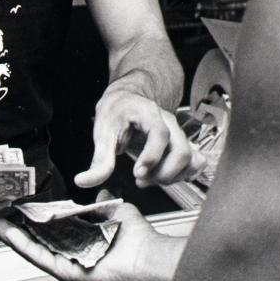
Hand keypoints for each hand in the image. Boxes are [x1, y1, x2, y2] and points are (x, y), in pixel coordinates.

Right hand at [0, 190, 178, 280]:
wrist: (150, 255)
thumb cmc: (138, 237)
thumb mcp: (115, 211)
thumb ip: (104, 202)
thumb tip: (100, 191)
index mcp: (81, 242)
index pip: (51, 231)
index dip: (33, 220)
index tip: (18, 208)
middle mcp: (73, 255)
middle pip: (37, 243)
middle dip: (16, 230)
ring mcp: (69, 265)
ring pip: (35, 251)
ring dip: (15, 238)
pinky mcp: (69, 273)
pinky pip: (43, 259)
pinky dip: (26, 247)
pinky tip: (12, 235)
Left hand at [74, 78, 206, 188]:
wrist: (128, 99)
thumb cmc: (117, 112)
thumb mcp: (102, 132)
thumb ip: (98, 161)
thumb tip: (84, 181)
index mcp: (149, 113)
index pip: (160, 134)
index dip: (152, 156)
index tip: (137, 173)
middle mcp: (169, 122)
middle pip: (181, 150)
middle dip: (163, 173)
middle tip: (140, 179)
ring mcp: (178, 133)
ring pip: (190, 158)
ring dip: (172, 176)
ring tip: (150, 179)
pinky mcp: (182, 144)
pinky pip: (195, 160)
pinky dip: (184, 174)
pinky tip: (164, 176)